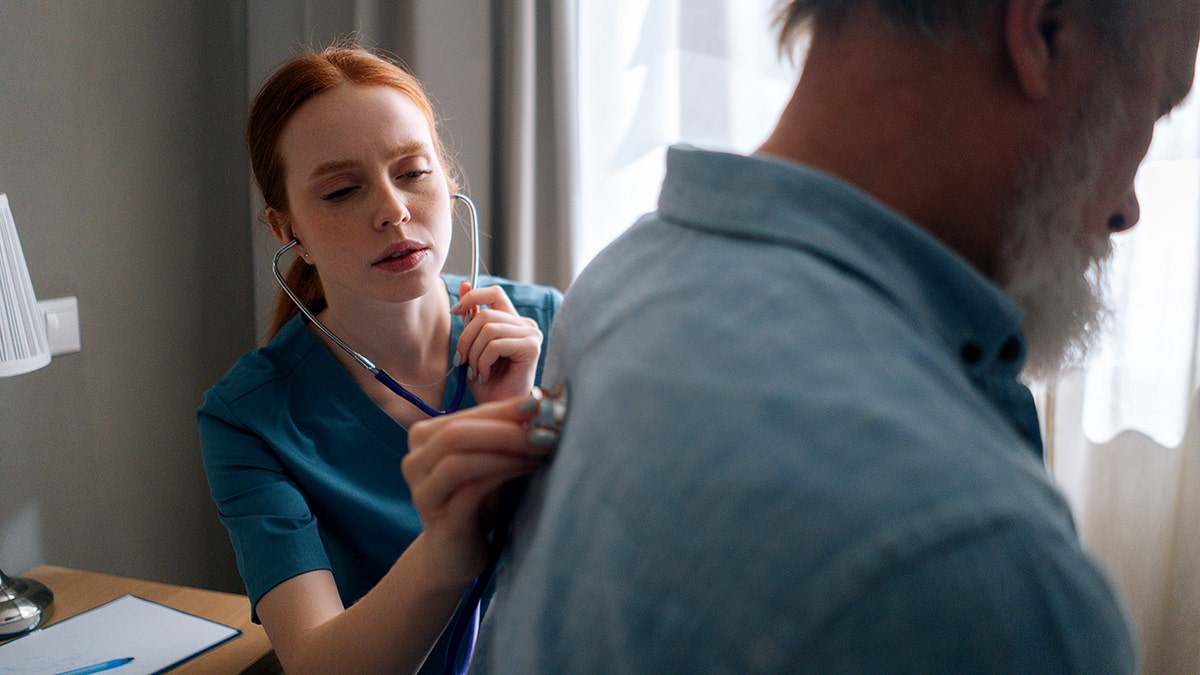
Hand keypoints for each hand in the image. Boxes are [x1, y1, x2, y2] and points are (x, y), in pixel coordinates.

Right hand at [403, 395, 551, 584]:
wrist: (455, 556)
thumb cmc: (478, 502)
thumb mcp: (490, 460)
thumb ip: (504, 432)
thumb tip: (543, 401)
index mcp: (424, 438)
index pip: (468, 415)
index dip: (505, 408)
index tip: (542, 404)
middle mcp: (414, 461)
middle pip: (456, 434)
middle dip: (505, 429)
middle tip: (544, 431)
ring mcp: (422, 493)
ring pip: (457, 461)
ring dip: (504, 451)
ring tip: (539, 451)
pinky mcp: (439, 521)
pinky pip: (470, 491)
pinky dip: (502, 475)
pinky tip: (528, 470)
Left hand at [452, 281, 543, 402]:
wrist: (499, 412)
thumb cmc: (488, 385)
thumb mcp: (473, 346)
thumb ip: (472, 318)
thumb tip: (464, 285)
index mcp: (513, 321)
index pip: (493, 292)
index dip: (471, 297)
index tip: (455, 313)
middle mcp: (526, 325)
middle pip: (484, 315)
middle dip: (465, 339)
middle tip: (462, 361)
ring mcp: (532, 335)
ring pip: (488, 329)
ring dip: (474, 354)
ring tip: (476, 372)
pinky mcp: (532, 348)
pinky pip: (495, 344)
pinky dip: (483, 361)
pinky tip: (486, 375)